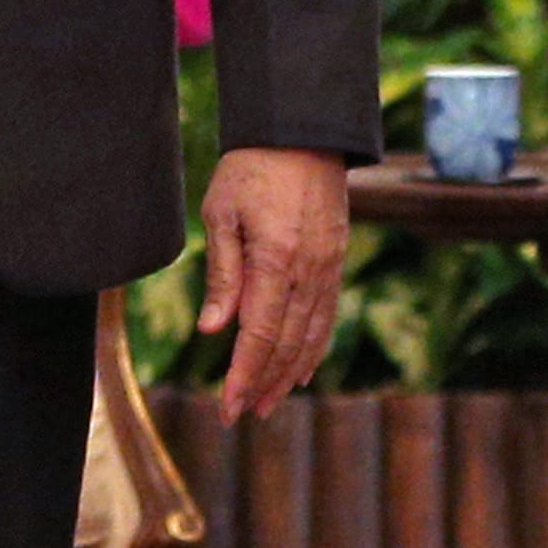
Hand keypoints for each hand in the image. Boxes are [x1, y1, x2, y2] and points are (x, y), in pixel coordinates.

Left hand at [195, 146, 349, 422]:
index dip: (244, 376)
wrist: (302, 133)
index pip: (259, 335)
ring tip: (269, 403)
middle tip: (241, 415)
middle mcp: (308, 271)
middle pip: (287, 344)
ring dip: (289, 374)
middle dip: (264, 384)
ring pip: (311, 335)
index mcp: (276, 260)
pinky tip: (302, 369)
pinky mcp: (335, 261)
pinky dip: (314, 347)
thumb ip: (222, 275)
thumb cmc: (251, 169)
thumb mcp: (221, 214)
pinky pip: (326, 315)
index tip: (228, 407)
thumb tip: (213, 330)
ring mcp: (327, 268)